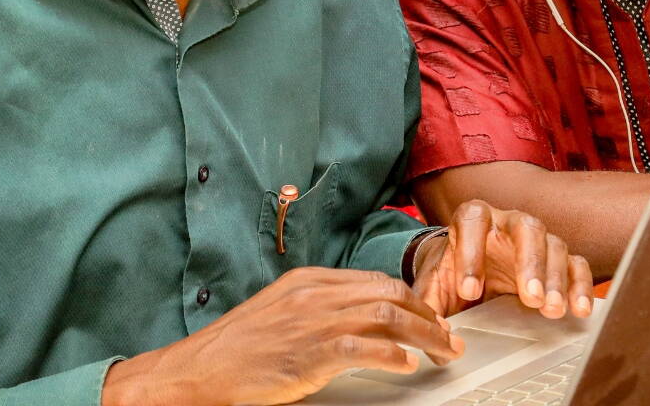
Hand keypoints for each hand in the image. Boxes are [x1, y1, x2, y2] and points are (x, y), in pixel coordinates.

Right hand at [100, 267, 463, 405]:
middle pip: (389, 292)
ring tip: (442, 351)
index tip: (429, 315)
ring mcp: (314, 322)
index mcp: (309, 280)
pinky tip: (408, 365)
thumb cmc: (238, 347)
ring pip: (388, 316)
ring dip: (424, 334)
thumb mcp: (281, 312)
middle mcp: (315, 294)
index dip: (411, 297)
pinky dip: (394, 355)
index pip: (375, 279)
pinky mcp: (311, 354)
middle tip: (448, 336)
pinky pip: (365, 348)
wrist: (201, 368)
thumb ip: (318, 307)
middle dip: (427, 314)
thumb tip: (360, 318)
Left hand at [412, 199, 593, 319]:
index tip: (468, 290)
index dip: (471, 252)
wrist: (467, 274)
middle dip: (529, 262)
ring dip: (555, 279)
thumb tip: (437, 343)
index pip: (473, 220)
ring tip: (551, 309)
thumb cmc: (451, 275)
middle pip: (525, 227)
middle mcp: (508, 224)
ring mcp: (537, 240)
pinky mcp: (557, 260)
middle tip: (529, 297)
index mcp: (473, 220)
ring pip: (554, 246)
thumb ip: (429, 309)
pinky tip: (578, 309)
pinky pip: (575, 265)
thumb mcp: (434, 287)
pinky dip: (580, 286)